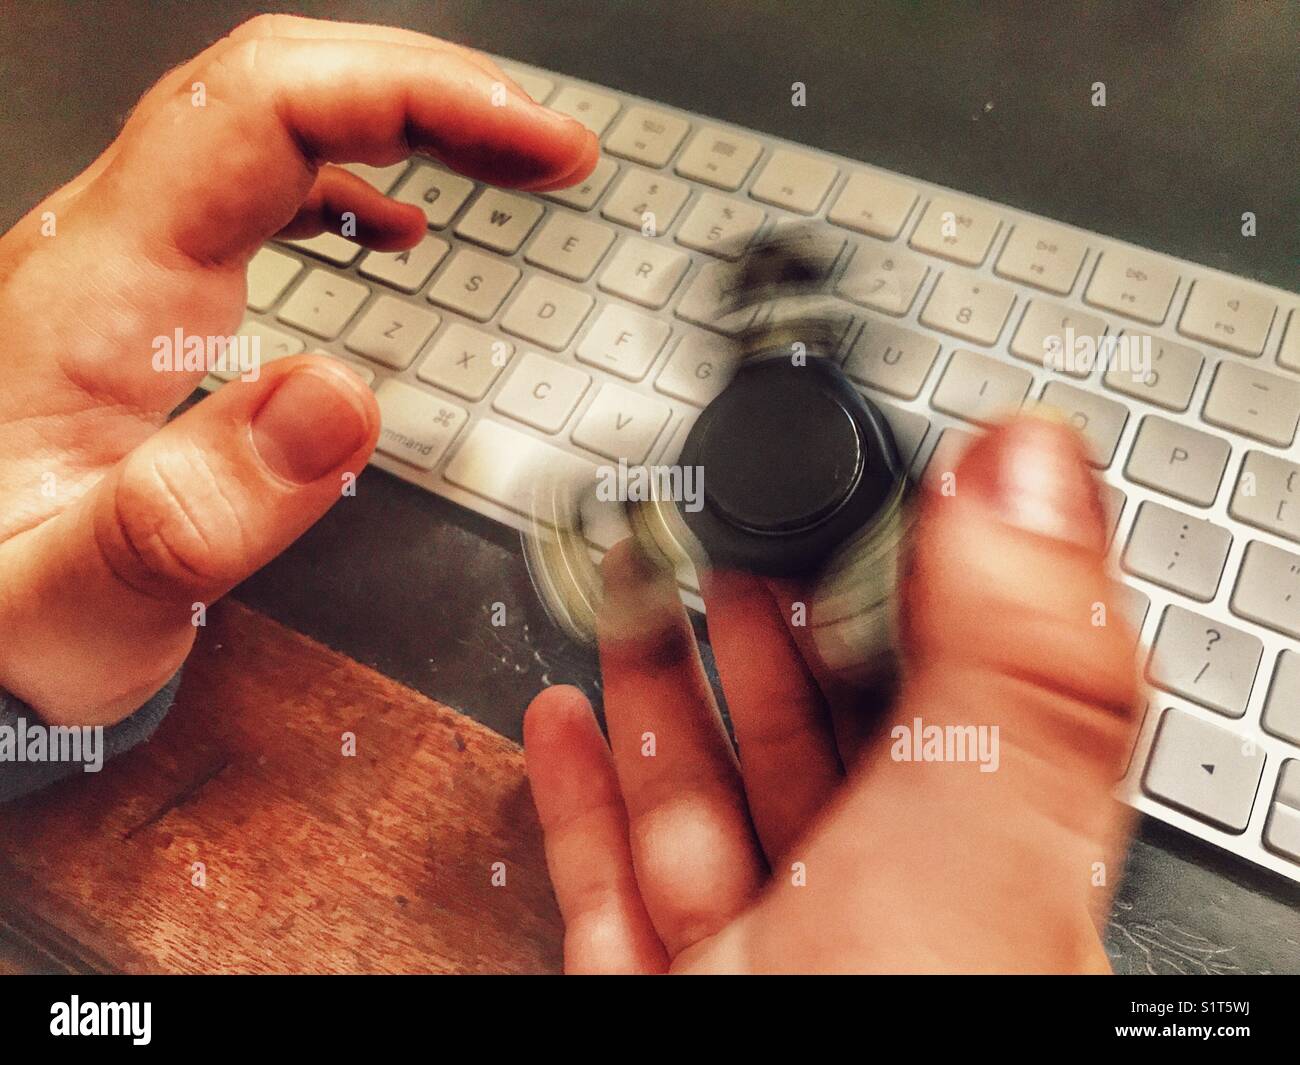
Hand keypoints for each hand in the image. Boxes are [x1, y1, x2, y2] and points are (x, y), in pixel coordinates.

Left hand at [0, 15, 595, 724]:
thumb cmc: (6, 620)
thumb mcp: (80, 606)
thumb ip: (196, 515)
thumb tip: (341, 402)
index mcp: (99, 291)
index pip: (264, 112)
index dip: (414, 97)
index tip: (532, 145)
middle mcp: (107, 249)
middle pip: (275, 86)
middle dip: (431, 94)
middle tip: (550, 149)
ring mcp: (124, 264)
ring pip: (269, 122)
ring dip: (400, 122)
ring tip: (508, 160)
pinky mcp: (145, 296)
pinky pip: (254, 189)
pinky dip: (350, 182)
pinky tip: (399, 222)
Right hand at [524, 418, 1141, 972]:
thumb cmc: (889, 1038)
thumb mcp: (974, 838)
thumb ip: (1009, 658)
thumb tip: (1030, 470)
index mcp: (987, 873)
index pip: (969, 702)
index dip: (919, 593)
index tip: (875, 500)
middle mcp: (878, 918)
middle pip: (821, 741)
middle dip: (767, 623)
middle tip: (729, 532)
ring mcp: (765, 961)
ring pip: (706, 799)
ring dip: (661, 686)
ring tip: (636, 586)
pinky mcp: (658, 998)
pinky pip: (610, 879)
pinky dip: (579, 797)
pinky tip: (563, 721)